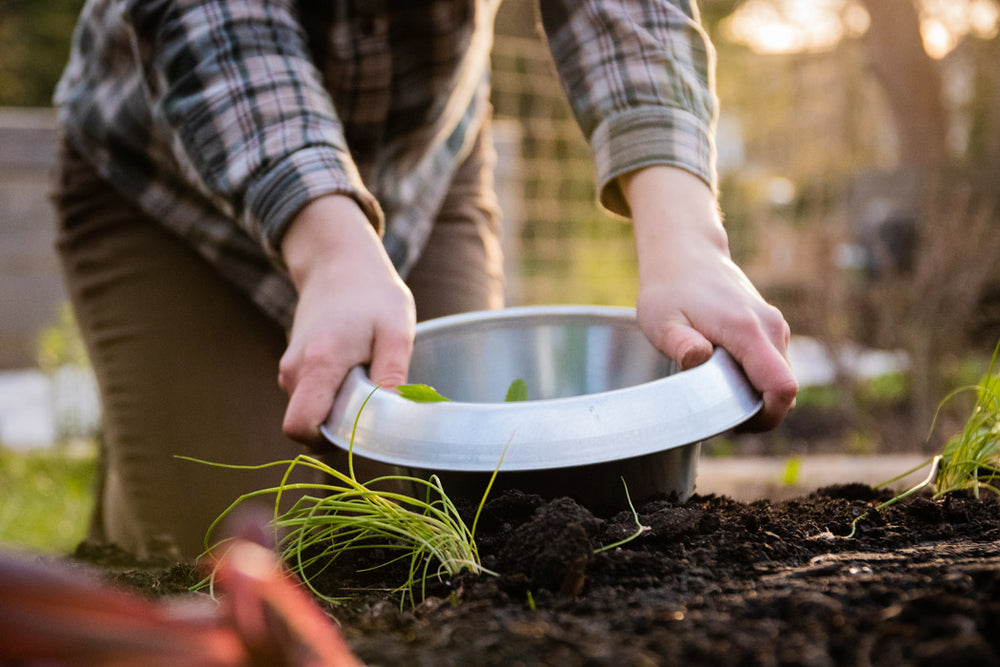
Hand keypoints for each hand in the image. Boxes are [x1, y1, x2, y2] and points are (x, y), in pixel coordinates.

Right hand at [278, 195, 415, 444]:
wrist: (338, 261)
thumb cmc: (373, 294)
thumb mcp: (396, 331)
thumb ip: (392, 376)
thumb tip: (392, 419)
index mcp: (318, 364)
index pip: (301, 428)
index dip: (329, 441)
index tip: (362, 427)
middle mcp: (294, 371)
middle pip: (307, 427)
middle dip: (339, 427)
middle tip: (373, 398)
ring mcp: (289, 369)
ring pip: (310, 413)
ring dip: (338, 409)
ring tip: (366, 374)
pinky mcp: (293, 367)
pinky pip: (311, 399)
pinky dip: (333, 396)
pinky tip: (355, 369)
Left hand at [622, 167, 797, 429]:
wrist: (685, 255)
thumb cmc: (669, 290)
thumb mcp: (661, 320)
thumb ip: (679, 343)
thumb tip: (698, 359)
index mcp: (747, 330)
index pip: (782, 388)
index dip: (765, 417)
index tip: (733, 423)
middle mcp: (770, 329)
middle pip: (786, 390)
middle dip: (758, 412)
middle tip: (717, 411)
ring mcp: (774, 327)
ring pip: (781, 379)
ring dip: (756, 397)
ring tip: (716, 391)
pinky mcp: (771, 328)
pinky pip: (775, 367)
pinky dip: (756, 381)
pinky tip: (724, 376)